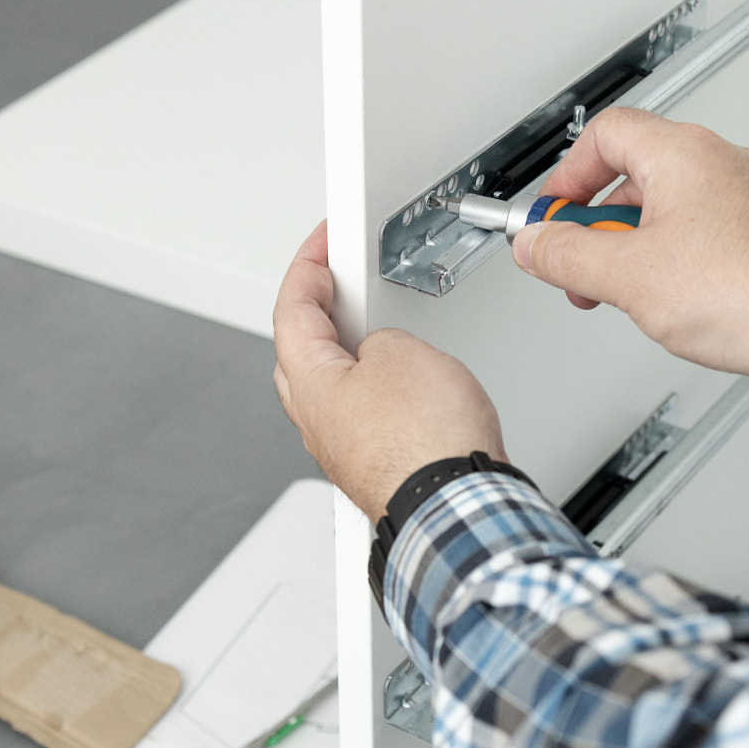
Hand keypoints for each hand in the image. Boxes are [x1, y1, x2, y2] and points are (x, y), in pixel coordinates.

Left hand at [273, 222, 505, 517]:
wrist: (456, 504)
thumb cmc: (425, 441)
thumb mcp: (403, 351)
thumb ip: (382, 336)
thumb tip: (384, 348)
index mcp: (309, 384)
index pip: (292, 310)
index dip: (308, 267)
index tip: (323, 243)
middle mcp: (317, 421)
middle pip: (302, 350)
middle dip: (321, 310)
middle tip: (344, 281)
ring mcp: (345, 448)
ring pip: (336, 386)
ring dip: (354, 352)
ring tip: (384, 328)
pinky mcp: (376, 466)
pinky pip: (367, 414)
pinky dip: (379, 389)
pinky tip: (410, 385)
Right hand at [511, 108, 748, 445]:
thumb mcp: (626, 277)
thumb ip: (567, 255)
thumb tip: (536, 243)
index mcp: (684, 154)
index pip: (605, 134)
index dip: (567, 175)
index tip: (551, 216)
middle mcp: (720, 164)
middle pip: (633, 174)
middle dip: (595, 224)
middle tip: (576, 264)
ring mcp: (746, 198)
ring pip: (667, 208)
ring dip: (631, 247)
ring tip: (620, 293)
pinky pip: (700, 233)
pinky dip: (670, 260)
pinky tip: (667, 303)